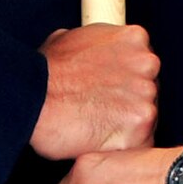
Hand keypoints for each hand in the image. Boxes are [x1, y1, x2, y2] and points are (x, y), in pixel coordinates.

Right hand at [29, 24, 158, 159]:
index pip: (142, 63)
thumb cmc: (44, 72)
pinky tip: (100, 139)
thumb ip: (94, 45)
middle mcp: (147, 63)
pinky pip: (141, 142)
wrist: (33, 98)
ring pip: (147, 116)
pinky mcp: (141, 124)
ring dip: (126, 124)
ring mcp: (146, 94)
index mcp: (134, 38)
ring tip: (96, 125)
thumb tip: (92, 51)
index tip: (110, 89)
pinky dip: (123, 145)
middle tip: (102, 110)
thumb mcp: (68, 39)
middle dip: (129, 101)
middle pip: (149, 88)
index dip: (126, 79)